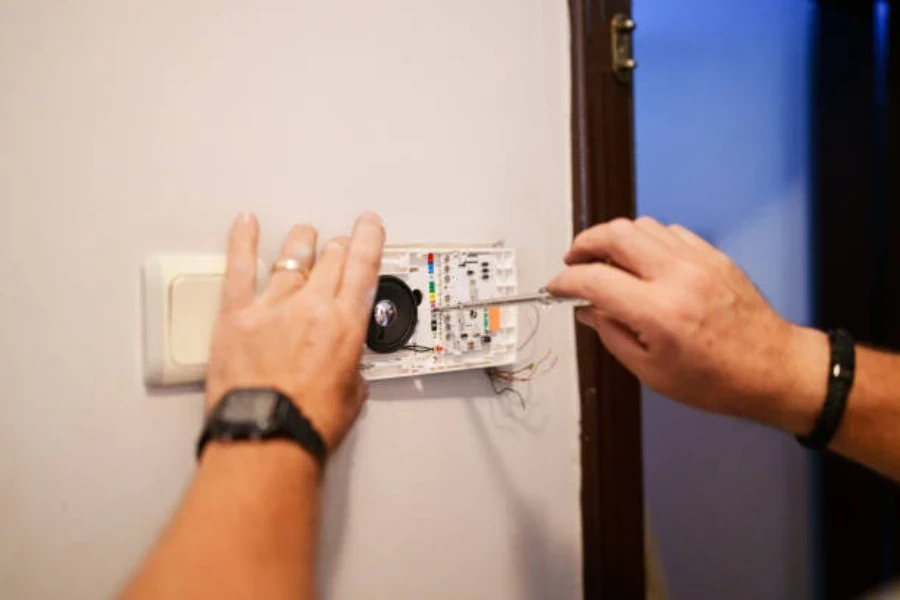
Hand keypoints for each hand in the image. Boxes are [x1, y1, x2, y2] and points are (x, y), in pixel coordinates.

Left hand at [205, 212, 384, 450]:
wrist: (266, 437)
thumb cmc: (307, 424)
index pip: (363, 266)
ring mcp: (273, 306)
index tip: (369, 225)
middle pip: (331, 257)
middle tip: (338, 246)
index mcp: (345, 325)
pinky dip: (242, 241)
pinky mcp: (237, 315)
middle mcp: (312, 307)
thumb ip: (351, 371)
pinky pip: (239, 267)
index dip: (369, 238)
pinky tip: (245, 223)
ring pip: (292, 255)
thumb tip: (347, 371)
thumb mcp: (351, 395)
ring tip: (304, 235)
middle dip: (338, 247)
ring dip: (302, 241)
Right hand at [548, 217, 825, 430]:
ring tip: (605, 259)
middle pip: (615, 235)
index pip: (594, 280)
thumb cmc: (719, 380)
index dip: (566, 281)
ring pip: (641, 226)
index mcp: (659, 313)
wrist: (774, 369)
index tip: (556, 287)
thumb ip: (612, 335)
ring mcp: (698, 261)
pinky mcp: (713, 256)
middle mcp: (678, 277)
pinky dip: (646, 240)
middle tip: (574, 261)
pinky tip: (641, 260)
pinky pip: (669, 232)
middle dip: (584, 244)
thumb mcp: (652, 371)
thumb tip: (589, 310)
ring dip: (614, 238)